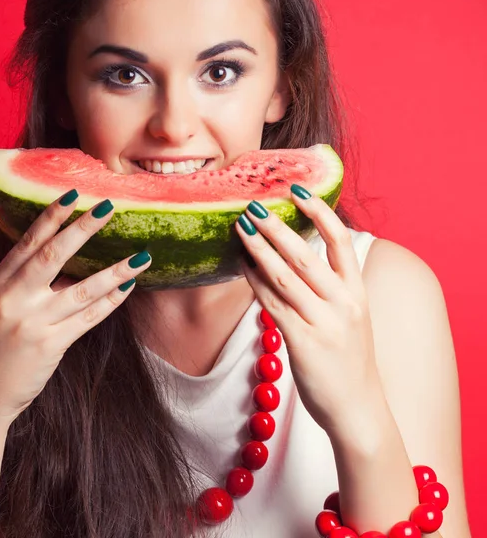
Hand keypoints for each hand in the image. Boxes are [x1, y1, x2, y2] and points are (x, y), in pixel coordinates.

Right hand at [0, 191, 151, 426]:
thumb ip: (25, 282)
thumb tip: (68, 259)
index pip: (28, 242)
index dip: (51, 216)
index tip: (72, 194)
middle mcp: (13, 298)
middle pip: (54, 255)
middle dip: (83, 229)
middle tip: (108, 207)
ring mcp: (32, 322)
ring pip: (82, 289)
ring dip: (115, 271)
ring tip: (142, 256)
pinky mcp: (50, 345)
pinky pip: (88, 318)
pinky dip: (111, 301)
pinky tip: (128, 287)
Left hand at [236, 185, 384, 438]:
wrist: (358, 409)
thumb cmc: (349, 359)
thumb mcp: (352, 317)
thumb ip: (331, 287)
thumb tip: (296, 254)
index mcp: (357, 292)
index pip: (339, 240)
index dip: (319, 211)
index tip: (297, 190)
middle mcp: (343, 303)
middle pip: (305, 254)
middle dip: (276, 226)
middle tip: (253, 205)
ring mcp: (324, 323)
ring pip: (285, 276)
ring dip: (259, 248)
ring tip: (240, 227)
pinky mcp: (303, 342)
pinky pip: (272, 304)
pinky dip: (255, 281)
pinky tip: (241, 265)